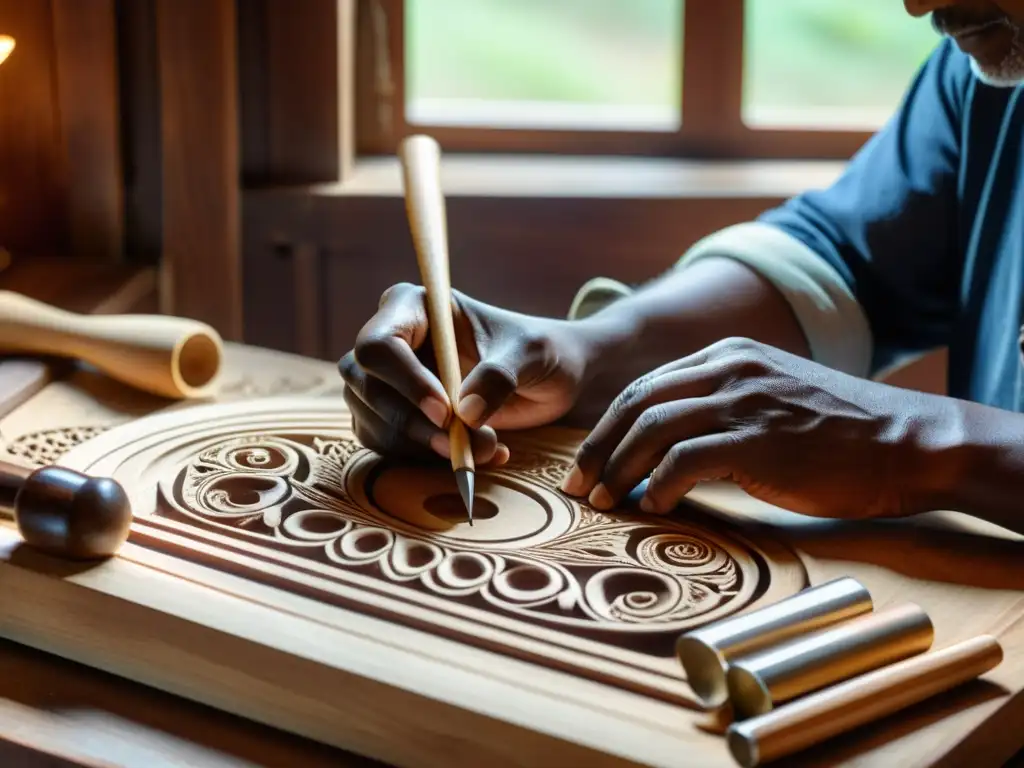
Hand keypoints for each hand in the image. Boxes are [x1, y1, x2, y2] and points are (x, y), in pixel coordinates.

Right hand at [339, 283, 594, 462]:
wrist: (547, 380)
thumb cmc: (539, 351)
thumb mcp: (530, 354)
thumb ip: (499, 376)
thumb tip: (465, 413)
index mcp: (415, 307)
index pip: (379, 344)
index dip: (405, 381)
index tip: (445, 411)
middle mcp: (391, 340)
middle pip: (365, 385)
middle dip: (412, 422)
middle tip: (462, 445)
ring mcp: (386, 380)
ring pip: (371, 419)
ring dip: (422, 445)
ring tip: (483, 448)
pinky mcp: (393, 416)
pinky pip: (387, 444)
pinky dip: (425, 459)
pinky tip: (471, 455)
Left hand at [560, 337, 951, 519]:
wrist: (906, 443)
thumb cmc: (840, 433)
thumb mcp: (773, 397)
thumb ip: (723, 406)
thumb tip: (668, 449)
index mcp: (728, 356)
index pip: (646, 386)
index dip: (609, 424)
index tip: (590, 459)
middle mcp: (729, 369)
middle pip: (637, 403)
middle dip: (599, 445)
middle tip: (579, 484)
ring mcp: (744, 401)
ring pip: (653, 428)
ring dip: (617, 467)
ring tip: (603, 500)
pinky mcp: (759, 440)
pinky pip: (685, 459)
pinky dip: (657, 484)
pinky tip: (651, 506)